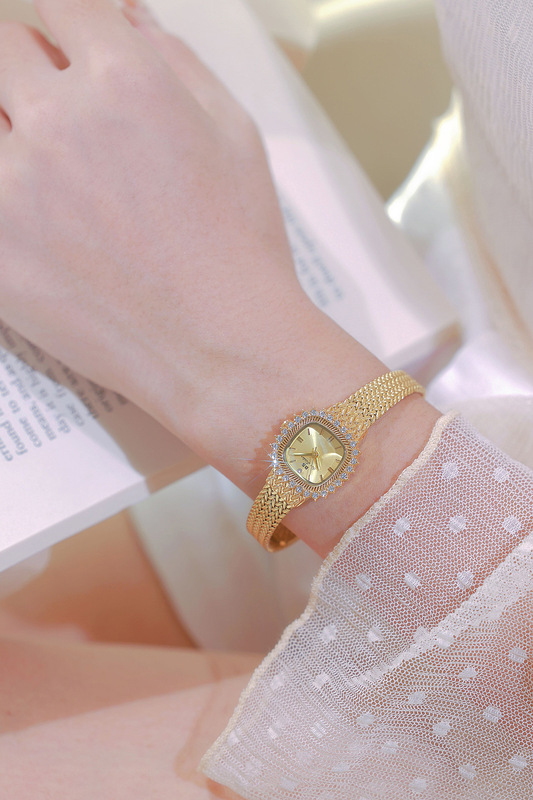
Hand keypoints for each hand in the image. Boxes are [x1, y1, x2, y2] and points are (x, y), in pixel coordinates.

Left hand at [0, 0, 315, 445]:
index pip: (61, 2)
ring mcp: (13, 189)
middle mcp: (58, 123)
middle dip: (31, 70)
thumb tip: (128, 16)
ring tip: (54, 177)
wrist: (221, 348)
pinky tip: (42, 221)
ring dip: (13, 132)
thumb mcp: (234, 133)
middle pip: (3, 48)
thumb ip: (174, 59)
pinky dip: (10, 199)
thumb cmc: (239, 248)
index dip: (71, 23)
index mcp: (125, 82)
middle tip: (61, 114)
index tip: (73, 46)